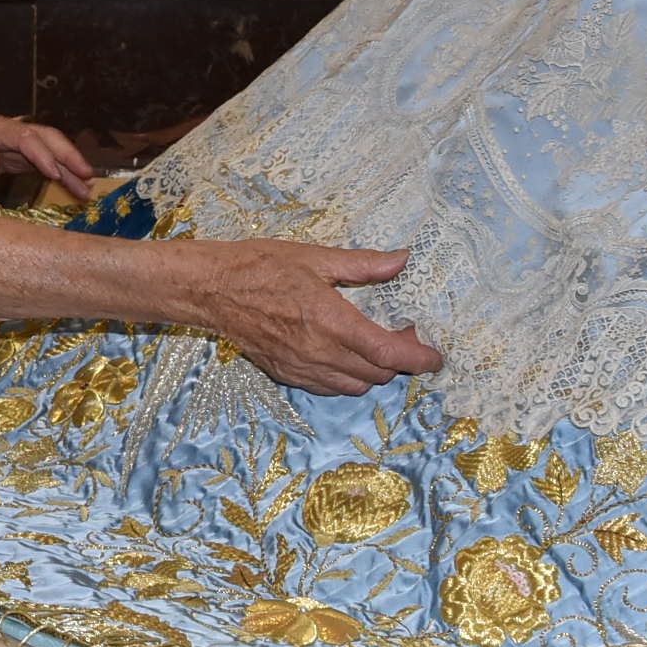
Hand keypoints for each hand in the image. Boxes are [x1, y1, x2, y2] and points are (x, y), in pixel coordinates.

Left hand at [0, 115, 97, 191]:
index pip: (25, 138)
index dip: (41, 154)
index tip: (54, 173)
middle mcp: (9, 132)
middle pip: (46, 138)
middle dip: (68, 156)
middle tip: (87, 176)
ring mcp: (14, 144)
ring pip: (48, 151)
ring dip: (68, 168)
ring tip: (86, 188)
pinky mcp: (14, 156)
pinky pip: (41, 163)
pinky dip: (57, 174)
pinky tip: (70, 186)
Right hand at [185, 241, 442, 396]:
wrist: (212, 289)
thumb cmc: (261, 266)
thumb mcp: (316, 257)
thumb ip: (364, 265)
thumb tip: (402, 260)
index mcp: (332, 321)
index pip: (388, 353)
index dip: (418, 358)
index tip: (434, 357)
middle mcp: (320, 352)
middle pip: (376, 374)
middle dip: (397, 361)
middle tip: (402, 335)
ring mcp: (301, 368)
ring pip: (354, 386)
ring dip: (373, 372)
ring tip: (374, 347)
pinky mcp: (286, 375)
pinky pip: (328, 388)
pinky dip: (346, 379)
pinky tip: (344, 357)